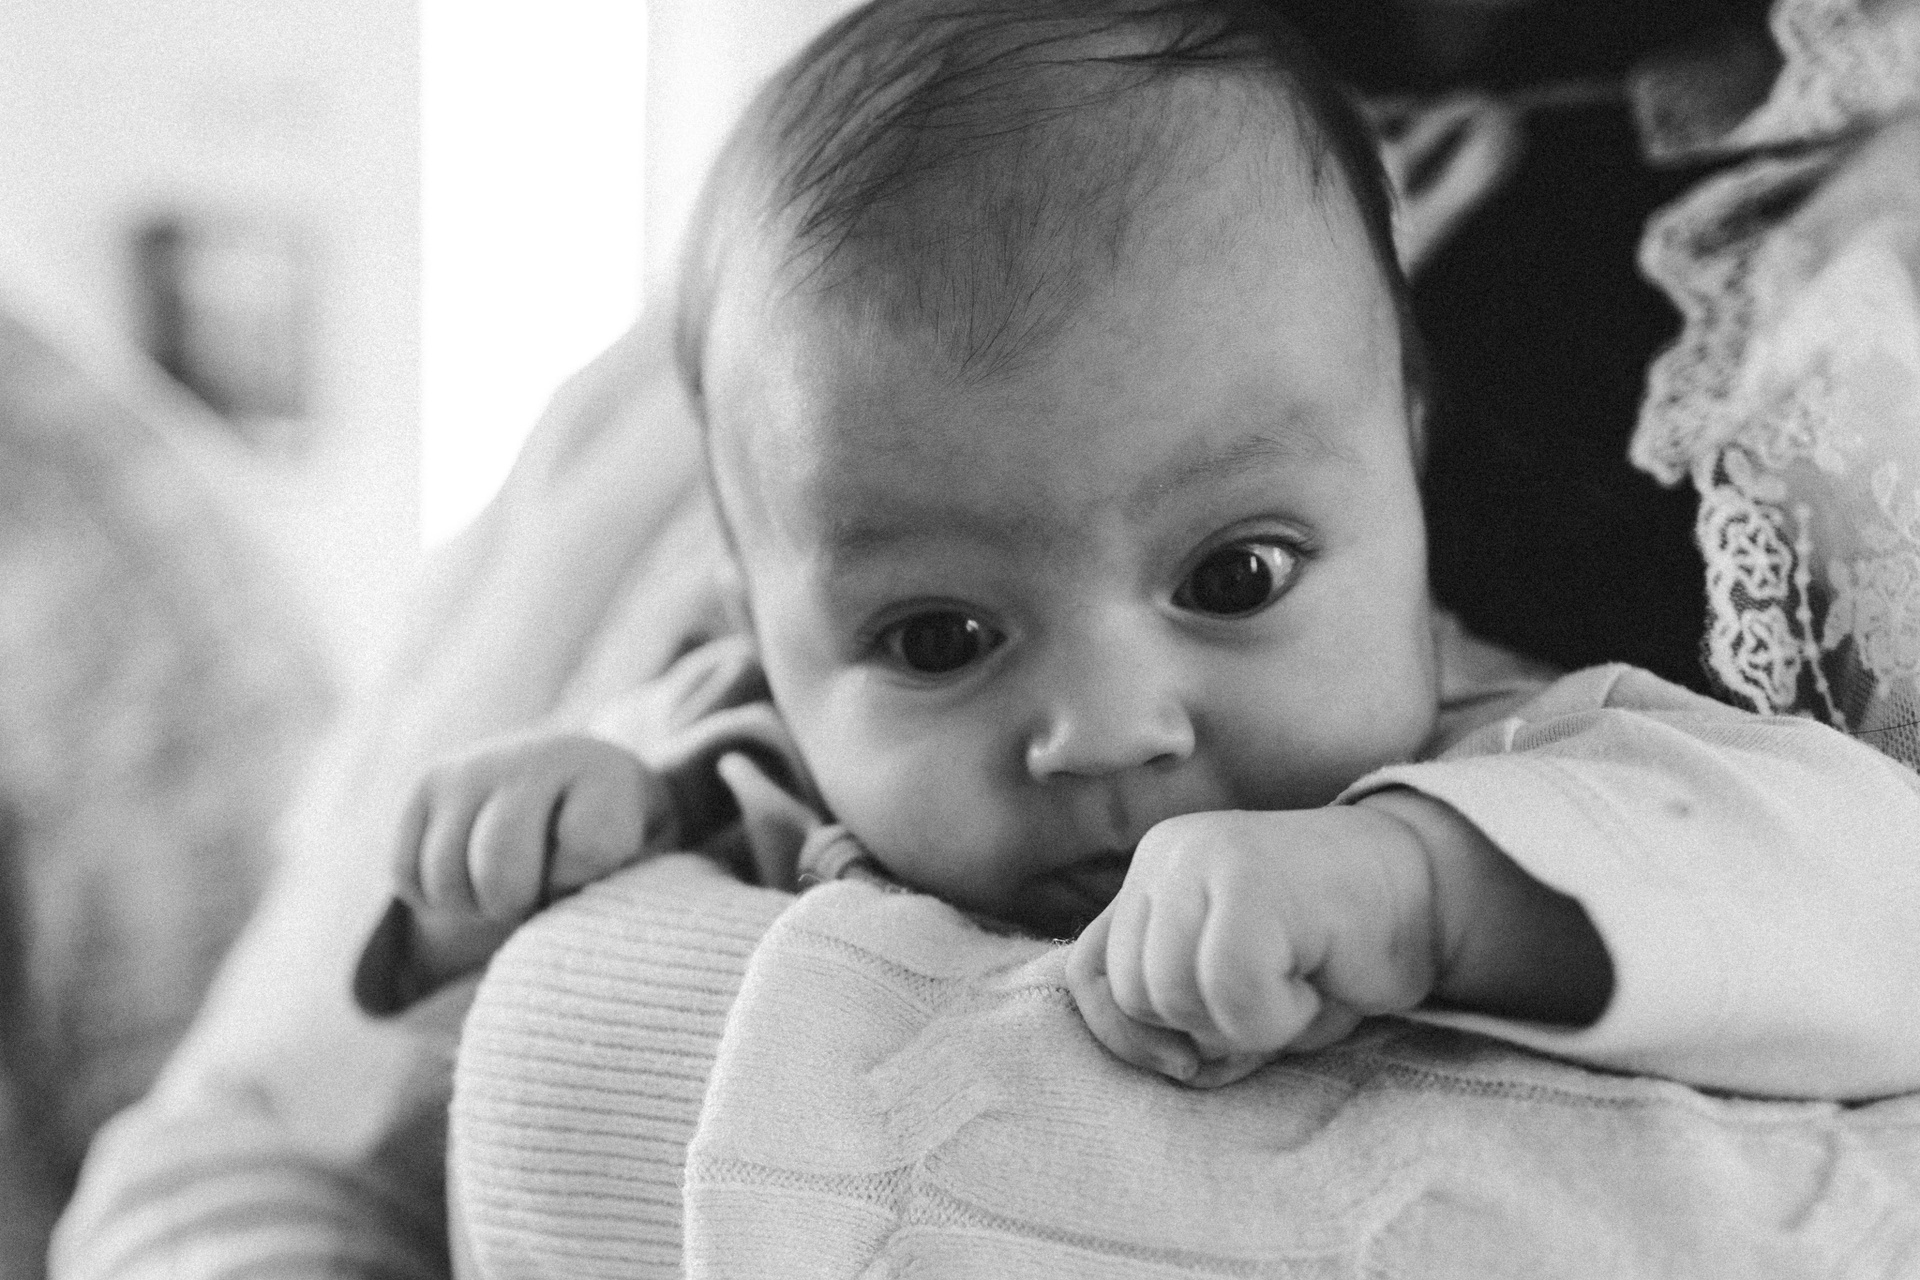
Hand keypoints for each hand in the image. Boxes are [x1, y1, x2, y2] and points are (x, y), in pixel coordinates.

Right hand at [392, 734, 668, 983]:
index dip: (584, 879)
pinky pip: (406, 875)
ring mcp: (473, 767)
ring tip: (511, 882)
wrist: (578, 777)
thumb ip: (616, 896)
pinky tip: (474, 874)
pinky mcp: (428, 784)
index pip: (588, 845)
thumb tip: (548, 937)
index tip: (598, 867)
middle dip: (516, 902)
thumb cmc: (618, 841)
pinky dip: (435, 896)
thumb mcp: (643, 864)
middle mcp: (533, 758)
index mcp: (602, 773)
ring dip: (474, 905)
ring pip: (444, 881)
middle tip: (539, 890)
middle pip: (498, 871)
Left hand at [1066, 805, 1439, 1087]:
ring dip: (1246, 1022)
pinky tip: (1316, 975)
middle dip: (1202, 1028)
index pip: (1087, 972)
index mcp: (1152, 875)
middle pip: (1132, 992)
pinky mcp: (1247, 876)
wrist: (1429, 895)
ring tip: (1296, 980)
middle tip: (1274, 999)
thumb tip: (1157, 1059)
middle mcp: (1167, 854)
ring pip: (1174, 993)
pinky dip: (1278, 1013)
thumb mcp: (1233, 989)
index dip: (1124, 1036)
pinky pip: (1229, 990)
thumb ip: (1177, 1011)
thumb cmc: (1332, 953)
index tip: (1184, 1062)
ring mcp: (1203, 856)